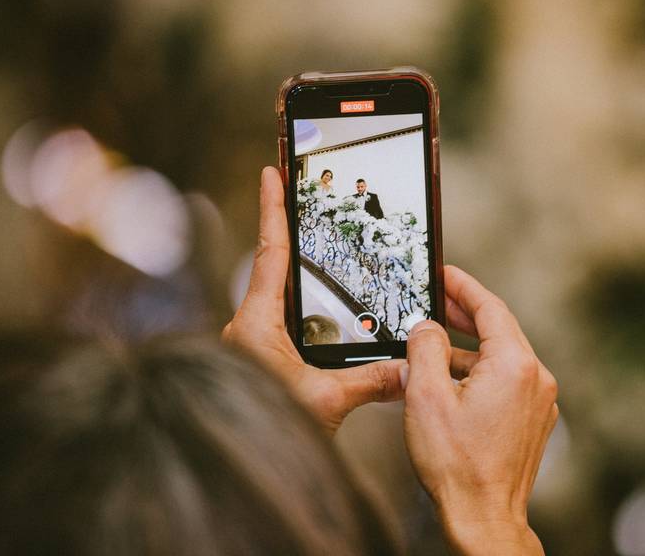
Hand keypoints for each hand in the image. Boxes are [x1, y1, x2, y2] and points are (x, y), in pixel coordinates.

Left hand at [221, 167, 406, 433]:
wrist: (236, 471)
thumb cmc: (270, 430)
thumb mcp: (327, 400)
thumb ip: (370, 380)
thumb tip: (408, 367)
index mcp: (254, 325)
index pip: (269, 254)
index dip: (273, 210)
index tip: (271, 173)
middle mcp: (247, 329)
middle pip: (273, 271)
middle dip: (289, 237)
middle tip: (304, 202)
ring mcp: (250, 346)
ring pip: (277, 300)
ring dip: (298, 278)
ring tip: (321, 253)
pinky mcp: (258, 362)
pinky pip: (281, 326)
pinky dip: (303, 314)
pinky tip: (324, 318)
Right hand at [402, 266, 557, 554]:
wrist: (483, 517)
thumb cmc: (457, 465)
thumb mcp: (426, 396)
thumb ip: (425, 348)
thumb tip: (427, 327)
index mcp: (514, 365)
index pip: (490, 307)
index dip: (463, 286)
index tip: (445, 273)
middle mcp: (536, 378)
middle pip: (499, 329)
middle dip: (465, 314)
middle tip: (436, 300)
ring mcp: (540, 401)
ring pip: (502, 357)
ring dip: (468, 348)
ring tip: (433, 346)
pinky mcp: (534, 420)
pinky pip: (507, 381)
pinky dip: (481, 372)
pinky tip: (452, 380)